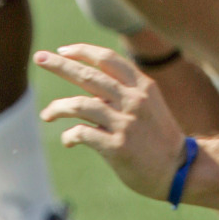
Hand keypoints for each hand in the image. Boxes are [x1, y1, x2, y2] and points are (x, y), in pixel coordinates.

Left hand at [35, 43, 185, 199]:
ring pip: (80, 105)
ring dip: (58, 107)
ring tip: (46, 114)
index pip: (107, 58)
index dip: (82, 51)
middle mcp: (133, 100)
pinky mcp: (117, 147)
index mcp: (142, 85)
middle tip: (39, 57)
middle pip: (89, 75)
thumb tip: (87, 82)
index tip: (63, 50)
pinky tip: (68, 140)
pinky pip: (82, 133)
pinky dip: (69, 135)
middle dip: (60, 65)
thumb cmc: (158, 135)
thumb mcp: (148, 103)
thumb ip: (122, 91)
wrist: (179, 169)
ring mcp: (125, 123)